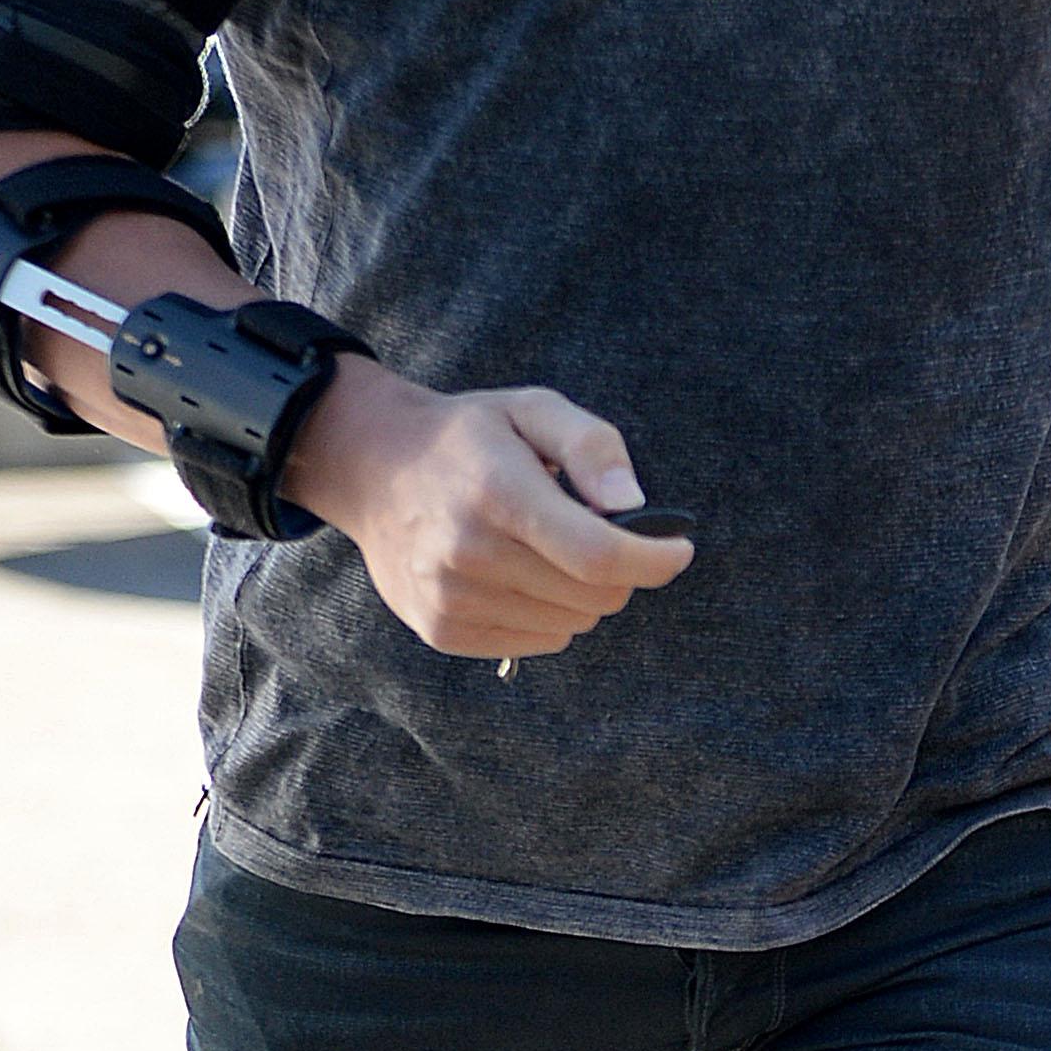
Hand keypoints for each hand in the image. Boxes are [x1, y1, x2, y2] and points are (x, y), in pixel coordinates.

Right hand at [294, 359, 694, 659]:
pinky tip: (520, 575)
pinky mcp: (442, 630)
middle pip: (594, 597)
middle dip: (618, 571)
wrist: (373, 468)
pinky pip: (537, 642)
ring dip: (581, 594)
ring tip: (545, 549)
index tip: (677, 549)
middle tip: (596, 536)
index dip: (653, 560)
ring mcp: (450, 598)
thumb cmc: (470, 438)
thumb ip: (592, 447)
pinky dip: (548, 615)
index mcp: (498, 493)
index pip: (598, 556)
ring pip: (571, 624)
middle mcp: (469, 553)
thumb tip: (634, 506)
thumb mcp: (533, 409)